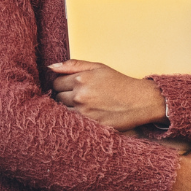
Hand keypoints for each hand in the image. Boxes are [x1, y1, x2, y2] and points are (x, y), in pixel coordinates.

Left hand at [48, 60, 166, 130]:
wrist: (139, 101)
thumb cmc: (119, 83)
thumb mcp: (98, 67)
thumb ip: (73, 65)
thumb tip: (51, 67)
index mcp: (81, 79)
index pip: (56, 83)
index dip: (64, 84)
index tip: (73, 86)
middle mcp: (80, 96)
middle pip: (57, 97)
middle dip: (66, 96)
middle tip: (81, 97)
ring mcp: (84, 112)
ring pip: (63, 111)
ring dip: (69, 109)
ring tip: (85, 106)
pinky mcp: (90, 125)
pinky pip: (72, 122)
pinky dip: (76, 119)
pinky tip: (87, 115)